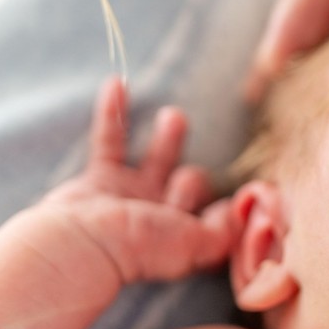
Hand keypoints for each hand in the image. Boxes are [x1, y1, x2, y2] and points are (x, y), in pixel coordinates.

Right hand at [38, 77, 235, 288]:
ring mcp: (128, 198)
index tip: (239, 191)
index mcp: (183, 238)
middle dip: (194, 179)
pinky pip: (108, 139)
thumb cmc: (141, 246)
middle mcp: (158, 218)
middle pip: (186, 187)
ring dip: (168, 139)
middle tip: (190, 176)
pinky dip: (112, 112)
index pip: (213, 216)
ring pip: (155, 161)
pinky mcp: (98, 180)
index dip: (225, 204)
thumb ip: (227, 228)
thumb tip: (244, 209)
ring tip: (175, 116)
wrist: (83, 244)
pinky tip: (117, 83)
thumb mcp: (198, 242)